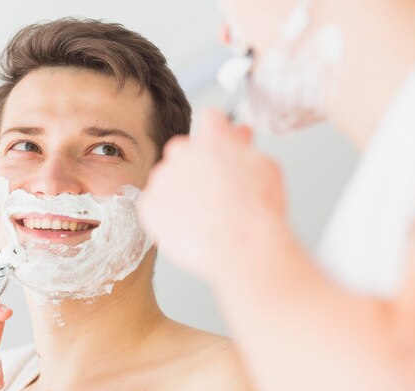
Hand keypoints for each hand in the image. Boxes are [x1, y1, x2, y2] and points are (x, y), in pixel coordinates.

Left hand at [137, 109, 285, 279]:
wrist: (241, 246)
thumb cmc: (257, 212)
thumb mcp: (265, 169)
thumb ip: (245, 147)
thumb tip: (239, 135)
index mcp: (212, 138)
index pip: (210, 120)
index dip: (218, 134)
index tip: (221, 148)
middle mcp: (182, 152)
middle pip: (184, 150)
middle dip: (196, 164)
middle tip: (213, 189)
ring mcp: (162, 179)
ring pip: (168, 178)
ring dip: (180, 190)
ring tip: (203, 214)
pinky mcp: (149, 205)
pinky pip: (154, 204)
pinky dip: (166, 213)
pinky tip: (187, 224)